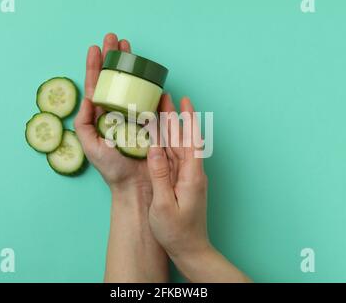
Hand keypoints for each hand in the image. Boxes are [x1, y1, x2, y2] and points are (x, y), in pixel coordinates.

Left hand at [74, 33, 150, 198]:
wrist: (137, 184)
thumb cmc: (112, 169)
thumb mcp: (90, 146)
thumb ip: (84, 122)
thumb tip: (88, 97)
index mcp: (100, 117)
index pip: (96, 86)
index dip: (95, 67)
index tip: (95, 48)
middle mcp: (117, 111)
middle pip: (114, 79)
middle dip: (114, 58)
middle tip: (114, 39)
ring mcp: (134, 113)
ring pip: (131, 83)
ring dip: (130, 65)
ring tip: (129, 47)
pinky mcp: (151, 119)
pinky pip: (149, 97)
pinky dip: (148, 83)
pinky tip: (147, 70)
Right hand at [147, 95, 249, 281]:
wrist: (190, 248)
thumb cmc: (177, 231)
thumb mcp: (164, 205)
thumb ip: (159, 175)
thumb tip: (153, 148)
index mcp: (192, 176)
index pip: (191, 140)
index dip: (188, 119)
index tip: (185, 101)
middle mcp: (192, 173)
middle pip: (183, 139)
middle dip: (175, 117)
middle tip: (166, 97)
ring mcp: (188, 177)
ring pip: (177, 146)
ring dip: (170, 127)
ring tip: (161, 110)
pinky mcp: (182, 182)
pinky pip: (173, 158)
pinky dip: (165, 144)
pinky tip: (158, 137)